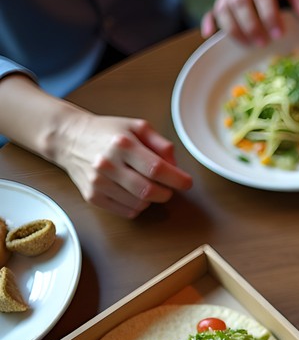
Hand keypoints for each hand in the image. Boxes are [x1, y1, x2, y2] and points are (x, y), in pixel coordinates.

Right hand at [53, 113, 192, 217]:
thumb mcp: (138, 127)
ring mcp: (98, 182)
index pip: (156, 168)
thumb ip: (162, 145)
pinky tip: (134, 193)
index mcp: (123, 144)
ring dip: (152, 200)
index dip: (177, 179)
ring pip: (139, 204)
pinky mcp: (92, 197)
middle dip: (166, 193)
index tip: (187, 183)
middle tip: (168, 188)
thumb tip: (176, 167)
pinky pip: (126, 212)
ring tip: (148, 185)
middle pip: (148, 191)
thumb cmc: (109, 132)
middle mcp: (108, 164)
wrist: (70, 139)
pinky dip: (138, 206)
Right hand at [202, 0, 298, 44]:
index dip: (269, 14)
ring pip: (223, 8)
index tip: (279, 33)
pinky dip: (209, 22)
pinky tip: (209, 35)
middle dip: (251, 25)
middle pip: (239, 2)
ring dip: (235, 29)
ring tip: (249, 45)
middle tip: (263, 43)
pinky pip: (211, 9)